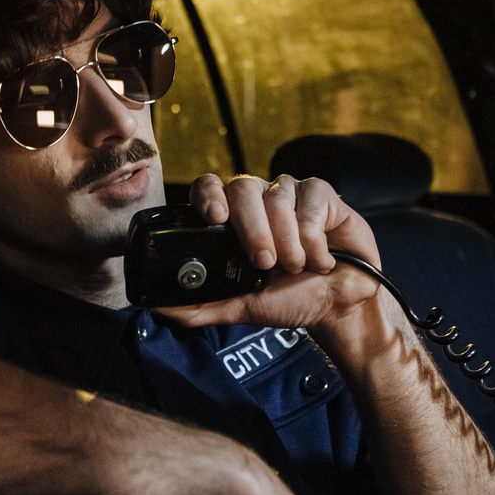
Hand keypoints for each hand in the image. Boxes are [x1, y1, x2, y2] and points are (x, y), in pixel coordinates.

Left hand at [159, 174, 382, 333]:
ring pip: (278, 198)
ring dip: (289, 242)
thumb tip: (156, 307)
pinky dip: (315, 239)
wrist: (337, 307)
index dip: (208, 195)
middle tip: (266, 263)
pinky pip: (311, 203)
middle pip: (243, 188)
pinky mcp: (322, 195)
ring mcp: (290, 193)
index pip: (209, 187)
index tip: (216, 217)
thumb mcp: (241, 307)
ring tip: (297, 267)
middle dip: (253, 230)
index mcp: (233, 217)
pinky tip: (321, 258)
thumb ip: (201, 306)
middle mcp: (259, 199)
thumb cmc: (289, 299)